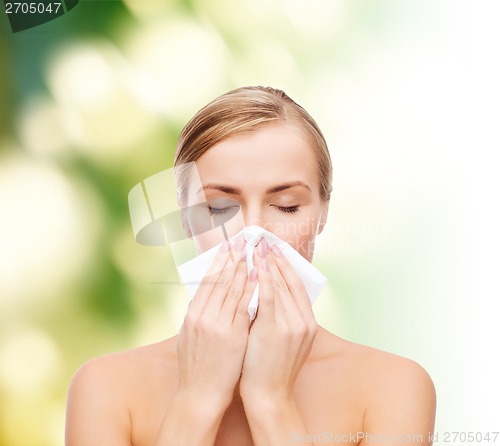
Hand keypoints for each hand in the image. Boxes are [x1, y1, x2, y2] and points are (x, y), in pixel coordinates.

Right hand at [176, 237, 257, 409]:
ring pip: (231, 289)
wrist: (199, 396)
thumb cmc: (196, 368)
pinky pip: (243, 306)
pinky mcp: (232, 336)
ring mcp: (217, 326)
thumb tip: (205, 296)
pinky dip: (250, 289)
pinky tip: (257, 276)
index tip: (226, 247)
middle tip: (240, 241)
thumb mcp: (189, 336)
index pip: (206, 281)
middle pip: (219, 280)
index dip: (217, 262)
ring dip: (242, 268)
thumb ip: (198, 315)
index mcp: (191, 315)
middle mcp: (202, 317)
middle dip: (231, 259)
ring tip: (250, 252)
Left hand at [240, 239, 317, 404]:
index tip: (276, 250)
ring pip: (280, 285)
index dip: (286, 266)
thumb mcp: (285, 341)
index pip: (297, 286)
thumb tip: (269, 296)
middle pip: (290, 281)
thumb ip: (282, 318)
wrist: (269, 396)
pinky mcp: (275, 328)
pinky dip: (264, 277)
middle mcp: (304, 321)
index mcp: (307, 323)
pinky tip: (256, 264)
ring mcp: (292, 324)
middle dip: (277, 259)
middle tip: (266, 240)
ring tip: (258, 246)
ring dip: (268, 263)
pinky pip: (269, 296)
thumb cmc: (271, 369)